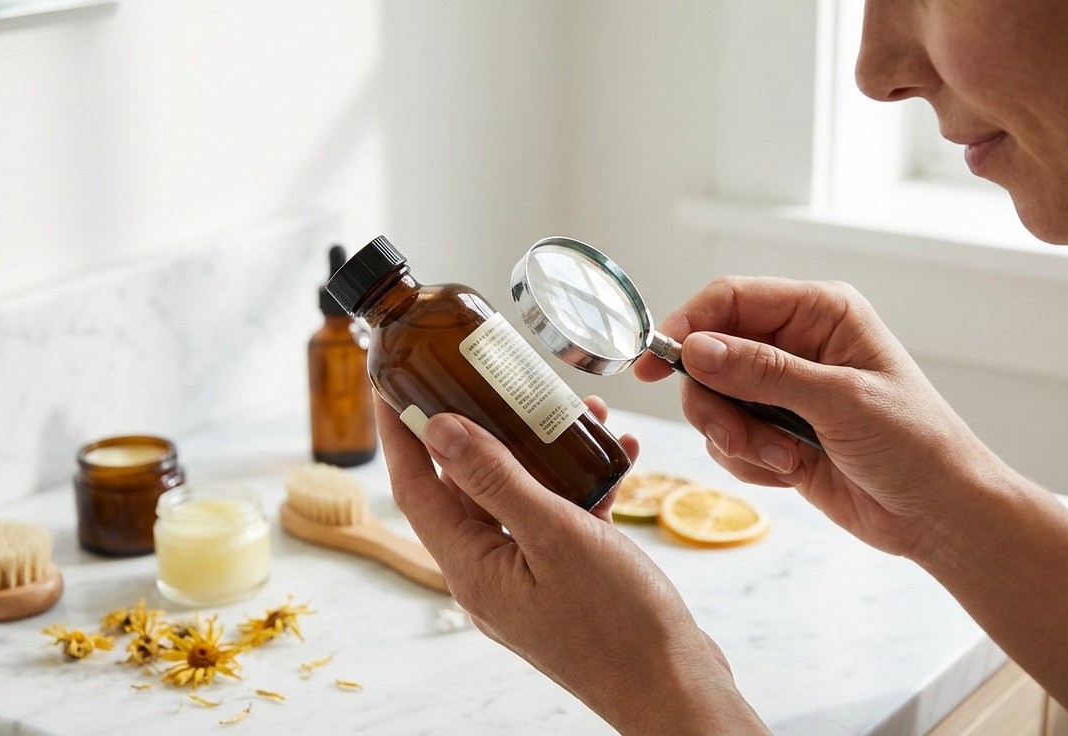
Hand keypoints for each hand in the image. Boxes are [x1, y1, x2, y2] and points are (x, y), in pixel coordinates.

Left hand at [375, 394, 767, 734]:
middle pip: (468, 487)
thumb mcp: (555, 536)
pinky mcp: (567, 583)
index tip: (393, 379)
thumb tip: (440, 430)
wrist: (674, 688)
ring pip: (522, 498)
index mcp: (472, 568)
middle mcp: (491, 574)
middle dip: (486, 428)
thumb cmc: (617, 625)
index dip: (401, 432)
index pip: (416, 487)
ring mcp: (529, 580)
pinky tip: (617, 455)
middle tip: (495, 378)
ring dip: (545, 452)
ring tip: (580, 410)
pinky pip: (562, 520)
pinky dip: (583, 485)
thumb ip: (496, 480)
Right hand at [632, 276, 1003, 557]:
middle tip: (733, 436)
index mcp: (821, 312)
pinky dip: (748, 462)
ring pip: (712, 400)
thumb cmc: (915, 445)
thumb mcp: (839, 401)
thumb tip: (695, 349)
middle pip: (710, 354)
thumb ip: (762, 372)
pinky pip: (727, 439)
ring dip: (736, 438)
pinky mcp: (776, 432)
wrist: (939, 514)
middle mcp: (797, 343)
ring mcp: (784, 389)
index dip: (687, 325)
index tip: (653, 361)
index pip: (731, 299)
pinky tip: (792, 473)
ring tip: (784, 461)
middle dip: (715, 401)